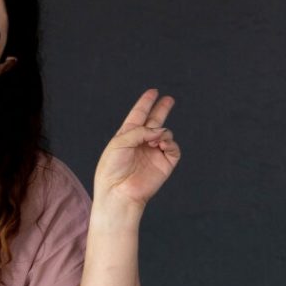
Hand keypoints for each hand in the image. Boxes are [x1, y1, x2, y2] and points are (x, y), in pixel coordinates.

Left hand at [93, 88, 181, 209]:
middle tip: (168, 99)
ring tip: (154, 140)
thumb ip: (139, 131)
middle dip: (161, 109)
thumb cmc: (112, 169)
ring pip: (165, 133)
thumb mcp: (119, 143)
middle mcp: (141, 143)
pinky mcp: (165, 163)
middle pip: (154, 121)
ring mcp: (154, 153)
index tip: (153, 92)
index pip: (138, 116)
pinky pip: (173, 148)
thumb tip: (160, 130)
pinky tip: (161, 144)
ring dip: (161, 132)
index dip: (145, 103)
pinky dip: (169, 142)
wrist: (119, 192)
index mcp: (127, 136)